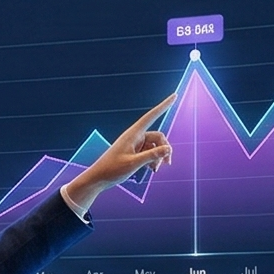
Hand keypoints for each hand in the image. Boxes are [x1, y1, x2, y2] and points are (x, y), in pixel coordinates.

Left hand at [59, 92, 175, 210]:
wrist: (99, 178)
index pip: (152, 115)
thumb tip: (168, 148)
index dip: (164, 105)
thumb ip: (152, 156)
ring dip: (158, 157)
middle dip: (164, 149)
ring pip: (155, 147)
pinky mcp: (135, 152)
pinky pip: (150, 153)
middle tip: (168, 163)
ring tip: (155, 170)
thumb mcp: (134, 163)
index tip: (175, 95)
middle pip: (158, 137)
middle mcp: (135, 136)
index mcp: (133, 134)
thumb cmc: (113, 169)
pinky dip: (153, 160)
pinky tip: (151, 170)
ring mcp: (135, 144)